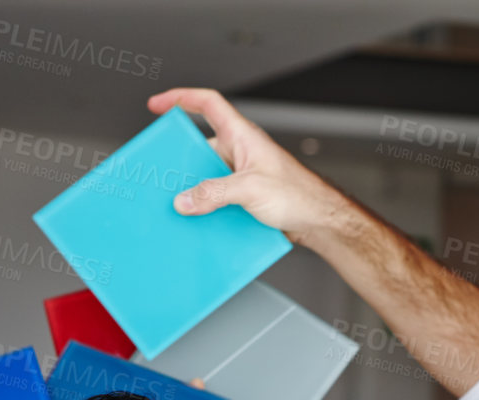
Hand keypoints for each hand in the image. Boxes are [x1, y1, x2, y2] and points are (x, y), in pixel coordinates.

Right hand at [148, 88, 349, 246]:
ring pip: (208, 177)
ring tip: (186, 205)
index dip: (181, 98)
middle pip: (201, 147)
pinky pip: (218, 198)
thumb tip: (185, 199)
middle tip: (165, 174)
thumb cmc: (299, 194)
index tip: (158, 105)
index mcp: (242, 136)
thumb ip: (214, 193)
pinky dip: (209, 209)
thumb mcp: (250, 189)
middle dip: (183, 161)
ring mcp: (242, 175)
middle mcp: (241, 152)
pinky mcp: (245, 197)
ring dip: (197, 191)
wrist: (320, 221)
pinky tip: (205, 222)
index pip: (208, 103)